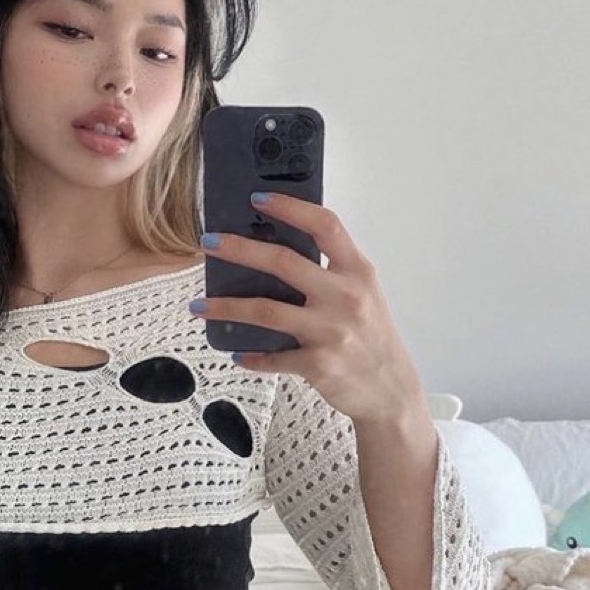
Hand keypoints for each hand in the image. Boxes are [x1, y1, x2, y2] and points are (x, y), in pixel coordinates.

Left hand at [192, 193, 427, 424]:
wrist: (391, 390)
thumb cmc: (371, 335)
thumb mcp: (363, 293)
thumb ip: (330, 271)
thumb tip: (274, 250)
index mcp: (357, 271)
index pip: (324, 226)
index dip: (291, 207)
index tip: (257, 198)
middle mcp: (345, 297)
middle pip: (284, 262)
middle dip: (240, 248)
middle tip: (209, 241)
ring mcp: (331, 331)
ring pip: (266, 310)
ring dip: (225, 306)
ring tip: (198, 305)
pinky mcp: (319, 364)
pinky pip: (272, 357)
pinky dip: (251, 355)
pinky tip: (236, 352)